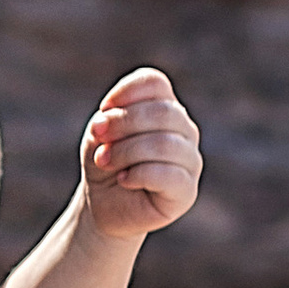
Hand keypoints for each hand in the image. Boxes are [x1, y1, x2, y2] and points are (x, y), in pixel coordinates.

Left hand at [80, 66, 200, 236]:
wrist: (104, 204)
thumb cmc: (106, 162)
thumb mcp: (99, 136)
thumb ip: (107, 123)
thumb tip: (109, 121)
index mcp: (165, 106)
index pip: (155, 83)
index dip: (126, 91)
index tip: (103, 109)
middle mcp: (184, 130)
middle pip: (162, 112)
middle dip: (123, 124)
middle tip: (99, 139)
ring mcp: (190, 160)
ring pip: (165, 144)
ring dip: (126, 151)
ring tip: (104, 161)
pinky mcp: (187, 191)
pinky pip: (169, 175)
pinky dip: (138, 174)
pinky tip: (124, 179)